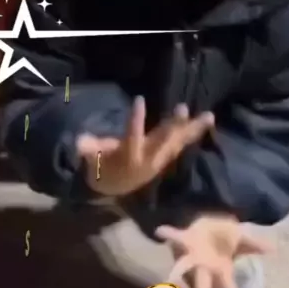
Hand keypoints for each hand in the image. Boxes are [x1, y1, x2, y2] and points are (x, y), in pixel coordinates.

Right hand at [76, 96, 213, 197]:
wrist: (116, 187)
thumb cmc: (103, 167)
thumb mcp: (93, 159)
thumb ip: (89, 150)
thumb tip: (79, 141)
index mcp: (129, 157)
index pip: (132, 137)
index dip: (135, 120)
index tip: (139, 100)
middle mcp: (149, 158)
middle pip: (163, 141)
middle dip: (173, 126)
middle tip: (183, 109)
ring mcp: (160, 158)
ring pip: (178, 142)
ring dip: (193, 129)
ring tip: (209, 116)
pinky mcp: (167, 156)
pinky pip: (182, 143)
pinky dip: (194, 132)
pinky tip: (207, 119)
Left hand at [156, 216, 271, 287]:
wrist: (209, 224)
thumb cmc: (225, 236)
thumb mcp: (242, 239)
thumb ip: (254, 245)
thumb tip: (274, 249)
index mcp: (219, 269)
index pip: (226, 285)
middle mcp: (204, 267)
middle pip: (203, 286)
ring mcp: (192, 256)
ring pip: (183, 267)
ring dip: (175, 273)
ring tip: (167, 281)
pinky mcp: (184, 241)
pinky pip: (175, 237)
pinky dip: (168, 234)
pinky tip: (160, 231)